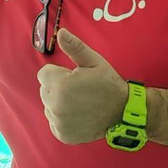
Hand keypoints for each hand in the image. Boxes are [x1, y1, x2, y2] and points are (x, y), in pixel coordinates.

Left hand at [37, 28, 127, 144]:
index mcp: (60, 85)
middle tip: (79, 90)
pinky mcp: (62, 134)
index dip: (59, 73)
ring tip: (80, 103)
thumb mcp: (94, 61)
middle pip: (45, 90)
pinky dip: (63, 119)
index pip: (44, 74)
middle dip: (58, 87)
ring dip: (59, 103)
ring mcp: (58, 122)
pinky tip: (79, 115)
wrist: (123, 112)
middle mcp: (56, 105)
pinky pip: (54, 122)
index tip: (74, 77)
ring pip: (49, 106)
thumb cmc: (108, 84)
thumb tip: (60, 32)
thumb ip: (75, 47)